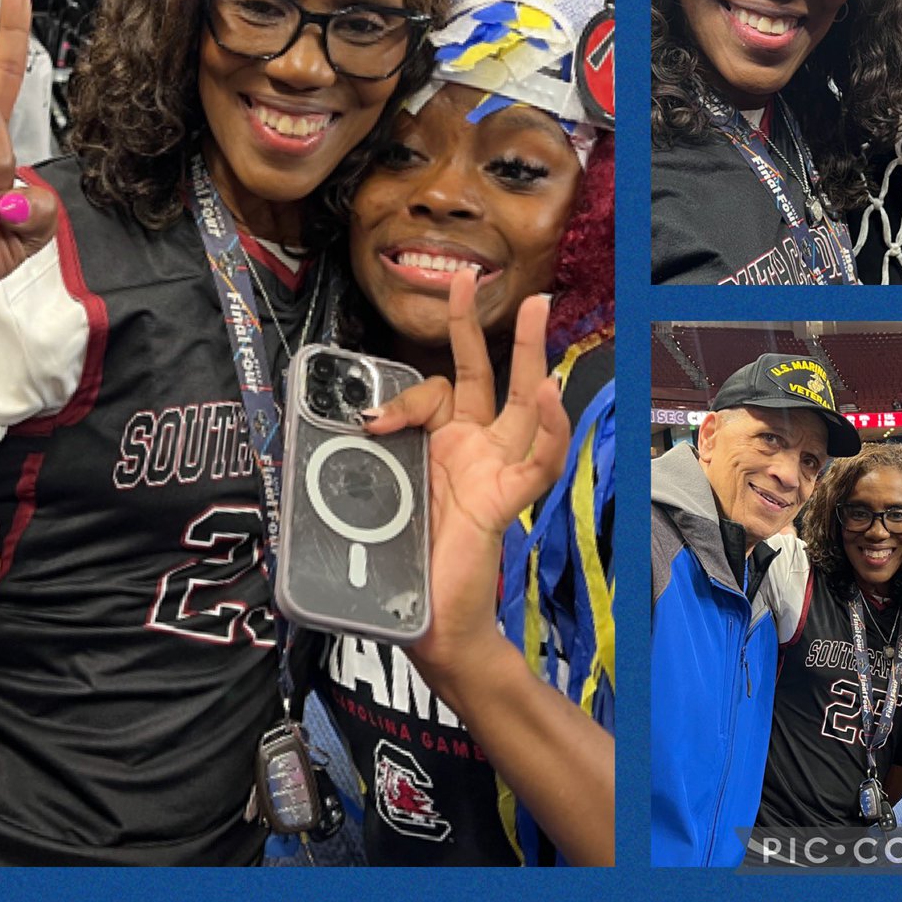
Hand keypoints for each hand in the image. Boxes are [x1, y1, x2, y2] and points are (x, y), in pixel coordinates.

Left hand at [366, 271, 568, 695]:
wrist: (430, 623)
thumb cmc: (407, 563)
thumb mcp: (383, 498)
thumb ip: (375, 461)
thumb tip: (354, 434)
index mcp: (443, 445)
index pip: (432, 394)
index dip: (402, 399)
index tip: (370, 423)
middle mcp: (473, 448)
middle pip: (482, 375)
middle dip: (474, 326)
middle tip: (466, 278)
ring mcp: (496, 469)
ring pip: (521, 401)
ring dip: (528, 355)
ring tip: (535, 308)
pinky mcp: (510, 498)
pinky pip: (540, 459)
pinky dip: (548, 428)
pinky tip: (547, 396)